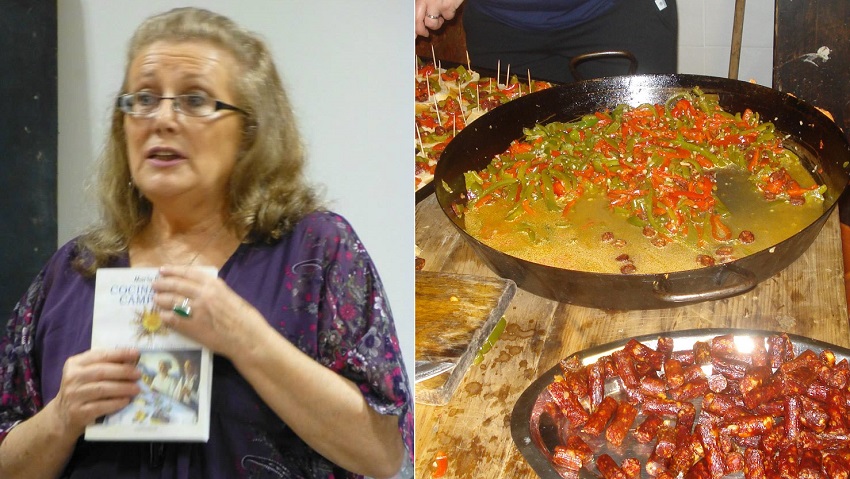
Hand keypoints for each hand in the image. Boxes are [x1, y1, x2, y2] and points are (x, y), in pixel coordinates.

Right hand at [50, 349, 140, 437]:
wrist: (62, 416)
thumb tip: (132, 359)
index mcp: (74, 364)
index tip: (136, 354)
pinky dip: (116, 403)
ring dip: (123, 388)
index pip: (99, 355)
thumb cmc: (81, 390)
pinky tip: (126, 400)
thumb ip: (104, 364)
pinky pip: (101, 406)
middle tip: (139, 374)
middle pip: (101, 372)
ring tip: (137, 388)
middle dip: (123, 371)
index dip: (119, 354)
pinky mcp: (78, 412)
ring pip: (102, 389)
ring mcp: (73, 396)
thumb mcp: (86, 373)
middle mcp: (72, 378)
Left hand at [152, 265, 267, 358]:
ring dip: (161, 299)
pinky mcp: (193, 327)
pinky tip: (161, 316)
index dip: (173, 271)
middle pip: (177, 285)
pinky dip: (165, 316)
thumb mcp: (230, 296)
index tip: (163, 270)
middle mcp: (203, 294)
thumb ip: (214, 291)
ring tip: (156, 300)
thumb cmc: (244, 318)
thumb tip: (199, 289)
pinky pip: (173, 319)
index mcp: (214, 285)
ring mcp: (197, 310)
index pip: (188, 273)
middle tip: (154, 285)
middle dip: (163, 284)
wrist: (247, 337)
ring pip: (172, 301)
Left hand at [415, 0, 463, 36]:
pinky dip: (449, 15)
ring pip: (432, 23)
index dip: (412, 25)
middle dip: (421, 30)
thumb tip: (420, 18)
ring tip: (440, 18)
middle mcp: (424, 0)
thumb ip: (423, 3)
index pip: (411, 13)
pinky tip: (450, 7)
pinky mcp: (447, 6)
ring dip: (437, 24)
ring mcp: (435, 3)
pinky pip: (447, 17)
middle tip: (425, 33)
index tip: (413, 34)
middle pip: (417, 21)